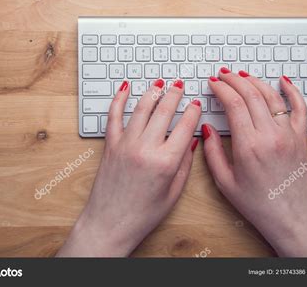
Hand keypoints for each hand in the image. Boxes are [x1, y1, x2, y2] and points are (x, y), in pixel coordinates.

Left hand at [57, 79, 200, 256]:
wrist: (110, 224)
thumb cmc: (142, 214)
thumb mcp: (173, 192)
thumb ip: (185, 164)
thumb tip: (191, 140)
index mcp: (166, 162)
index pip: (185, 126)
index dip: (193, 112)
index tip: (196, 104)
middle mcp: (145, 148)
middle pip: (164, 111)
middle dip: (174, 94)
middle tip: (180, 85)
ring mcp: (125, 144)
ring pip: (141, 108)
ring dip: (152, 92)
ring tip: (160, 83)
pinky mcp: (110, 145)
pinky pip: (114, 116)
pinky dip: (119, 99)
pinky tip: (125, 88)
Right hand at [202, 68, 306, 256]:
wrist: (289, 216)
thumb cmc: (257, 203)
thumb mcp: (224, 181)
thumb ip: (212, 152)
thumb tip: (206, 128)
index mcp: (248, 146)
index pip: (233, 104)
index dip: (221, 88)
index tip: (213, 82)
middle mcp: (270, 136)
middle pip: (251, 94)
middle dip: (234, 79)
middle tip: (223, 74)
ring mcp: (288, 134)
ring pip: (272, 96)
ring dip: (255, 81)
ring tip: (242, 75)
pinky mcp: (301, 137)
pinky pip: (300, 107)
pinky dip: (292, 91)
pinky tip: (283, 80)